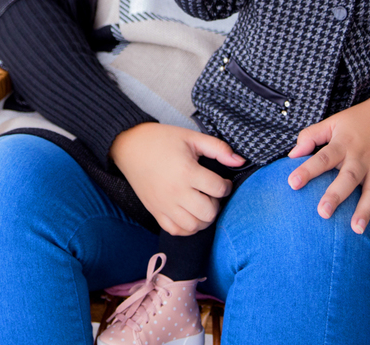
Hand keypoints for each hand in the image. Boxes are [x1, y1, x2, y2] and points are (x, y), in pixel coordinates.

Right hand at [110, 123, 245, 236]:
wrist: (130, 146)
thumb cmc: (162, 140)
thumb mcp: (191, 137)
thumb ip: (218, 149)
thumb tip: (240, 161)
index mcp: (186, 171)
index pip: (218, 188)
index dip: (226, 185)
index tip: (222, 181)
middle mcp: (176, 192)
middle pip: (208, 212)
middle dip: (216, 203)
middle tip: (212, 193)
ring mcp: (164, 205)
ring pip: (194, 226)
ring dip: (204, 218)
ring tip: (202, 204)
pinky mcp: (156, 211)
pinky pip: (176, 231)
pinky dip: (188, 228)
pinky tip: (190, 214)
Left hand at [286, 93, 369, 251]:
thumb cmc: (361, 120)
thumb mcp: (334, 121)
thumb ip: (311, 136)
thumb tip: (292, 155)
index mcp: (344, 143)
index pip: (323, 157)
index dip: (308, 170)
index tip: (292, 183)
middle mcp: (363, 159)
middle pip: (349, 178)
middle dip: (337, 195)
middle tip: (323, 212)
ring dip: (366, 212)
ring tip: (356, 230)